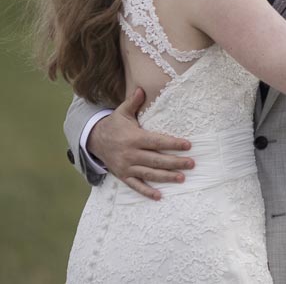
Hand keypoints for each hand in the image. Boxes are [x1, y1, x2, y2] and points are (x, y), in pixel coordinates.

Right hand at [86, 86, 193, 201]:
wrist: (94, 141)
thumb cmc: (114, 125)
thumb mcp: (122, 112)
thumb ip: (133, 102)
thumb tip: (141, 89)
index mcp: (134, 138)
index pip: (157, 141)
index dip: (172, 143)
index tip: (188, 145)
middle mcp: (130, 154)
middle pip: (156, 160)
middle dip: (175, 162)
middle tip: (192, 164)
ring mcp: (126, 167)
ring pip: (149, 174)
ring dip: (166, 177)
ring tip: (182, 178)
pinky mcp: (123, 176)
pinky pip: (135, 186)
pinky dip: (146, 192)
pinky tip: (159, 196)